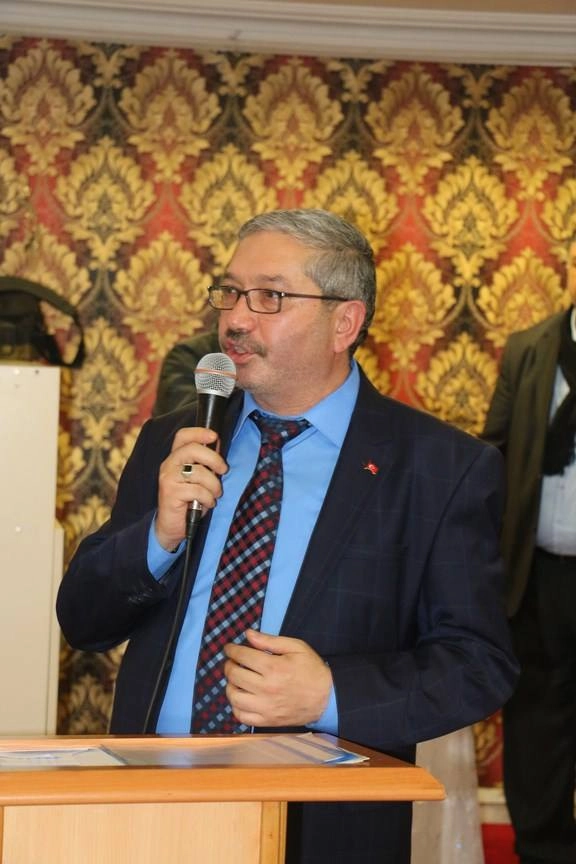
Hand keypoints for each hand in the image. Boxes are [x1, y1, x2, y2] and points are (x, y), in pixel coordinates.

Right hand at [155, 427, 227, 550]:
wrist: (172, 526)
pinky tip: (207, 504)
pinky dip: (208, 498)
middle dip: (214, 458)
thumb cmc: (189, 500)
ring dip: (214, 485)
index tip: (215, 436)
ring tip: (215, 494)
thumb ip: (206, 463)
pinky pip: (197, 490)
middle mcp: (169, 465)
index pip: (183, 436)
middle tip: (224, 470)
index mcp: (176, 458)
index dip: (199, 432)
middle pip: (192, 449)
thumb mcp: (199, 479)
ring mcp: (168, 478)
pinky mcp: (170, 493)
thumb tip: (219, 445)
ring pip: (199, 472)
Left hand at [223, 629, 331, 727]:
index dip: (232, 650)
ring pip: (234, 697)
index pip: (242, 656)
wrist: (327, 698)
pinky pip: (242, 716)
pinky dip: (236, 707)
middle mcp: (267, 689)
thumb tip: (248, 634)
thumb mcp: (296, 647)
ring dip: (230, 685)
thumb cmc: (311, 669)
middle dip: (229, 665)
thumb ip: (270, 641)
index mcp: (274, 668)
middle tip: (232, 662)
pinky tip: (241, 697)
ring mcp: (266, 708)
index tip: (229, 648)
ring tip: (236, 679)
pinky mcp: (267, 721)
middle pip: (235, 675)